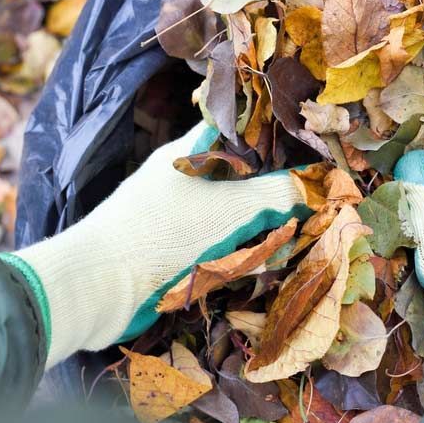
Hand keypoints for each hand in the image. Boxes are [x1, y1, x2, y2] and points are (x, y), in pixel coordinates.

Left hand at [1, 123, 308, 367]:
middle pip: (243, 179)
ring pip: (231, 216)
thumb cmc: (165, 232)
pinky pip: (215, 247)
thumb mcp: (233, 208)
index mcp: (193, 152)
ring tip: (288, 242)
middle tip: (309, 210)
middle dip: (277, 196)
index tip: (316, 165)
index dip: (282, 147)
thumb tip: (326, 185)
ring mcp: (173, 216)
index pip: (245, 135)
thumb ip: (281, 192)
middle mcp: (183, 179)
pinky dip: (237, 256)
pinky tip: (254, 268)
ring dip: (260, 231)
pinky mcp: (168, 252)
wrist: (97, 287)